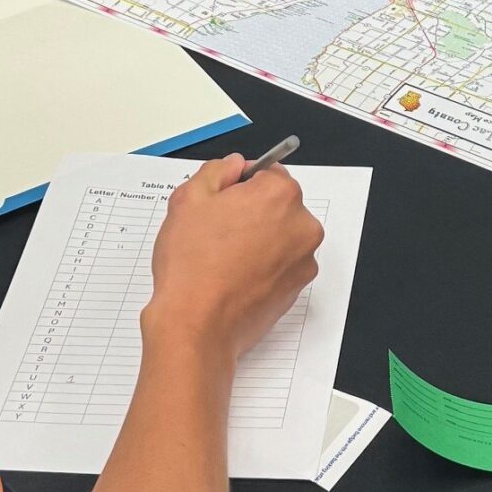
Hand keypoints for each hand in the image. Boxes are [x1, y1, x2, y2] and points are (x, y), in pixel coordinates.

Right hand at [145, 154, 322, 367]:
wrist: (197, 325)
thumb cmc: (192, 266)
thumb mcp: (189, 199)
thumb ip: (216, 171)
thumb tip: (233, 166)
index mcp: (280, 195)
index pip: (266, 173)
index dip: (238, 184)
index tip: (222, 200)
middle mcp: (302, 225)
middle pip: (276, 205)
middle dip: (250, 212)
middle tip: (216, 230)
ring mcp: (303, 260)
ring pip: (279, 236)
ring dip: (257, 239)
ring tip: (222, 257)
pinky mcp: (297, 288)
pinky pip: (280, 265)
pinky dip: (262, 266)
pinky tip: (234, 276)